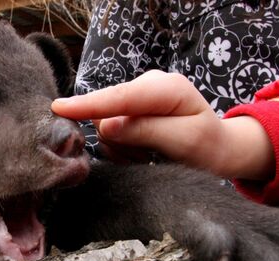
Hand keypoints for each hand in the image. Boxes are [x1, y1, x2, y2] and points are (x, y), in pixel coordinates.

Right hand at [52, 70, 274, 180]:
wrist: (219, 149)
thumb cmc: (207, 146)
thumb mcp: (183, 141)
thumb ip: (145, 130)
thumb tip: (107, 125)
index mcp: (165, 88)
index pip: (120, 96)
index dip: (89, 104)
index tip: (59, 108)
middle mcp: (148, 85)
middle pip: (108, 112)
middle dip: (117, 139)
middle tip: (142, 157)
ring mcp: (138, 97)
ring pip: (106, 125)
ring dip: (121, 146)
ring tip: (147, 154)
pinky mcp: (131, 110)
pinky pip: (111, 131)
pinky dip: (122, 147)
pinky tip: (142, 151)